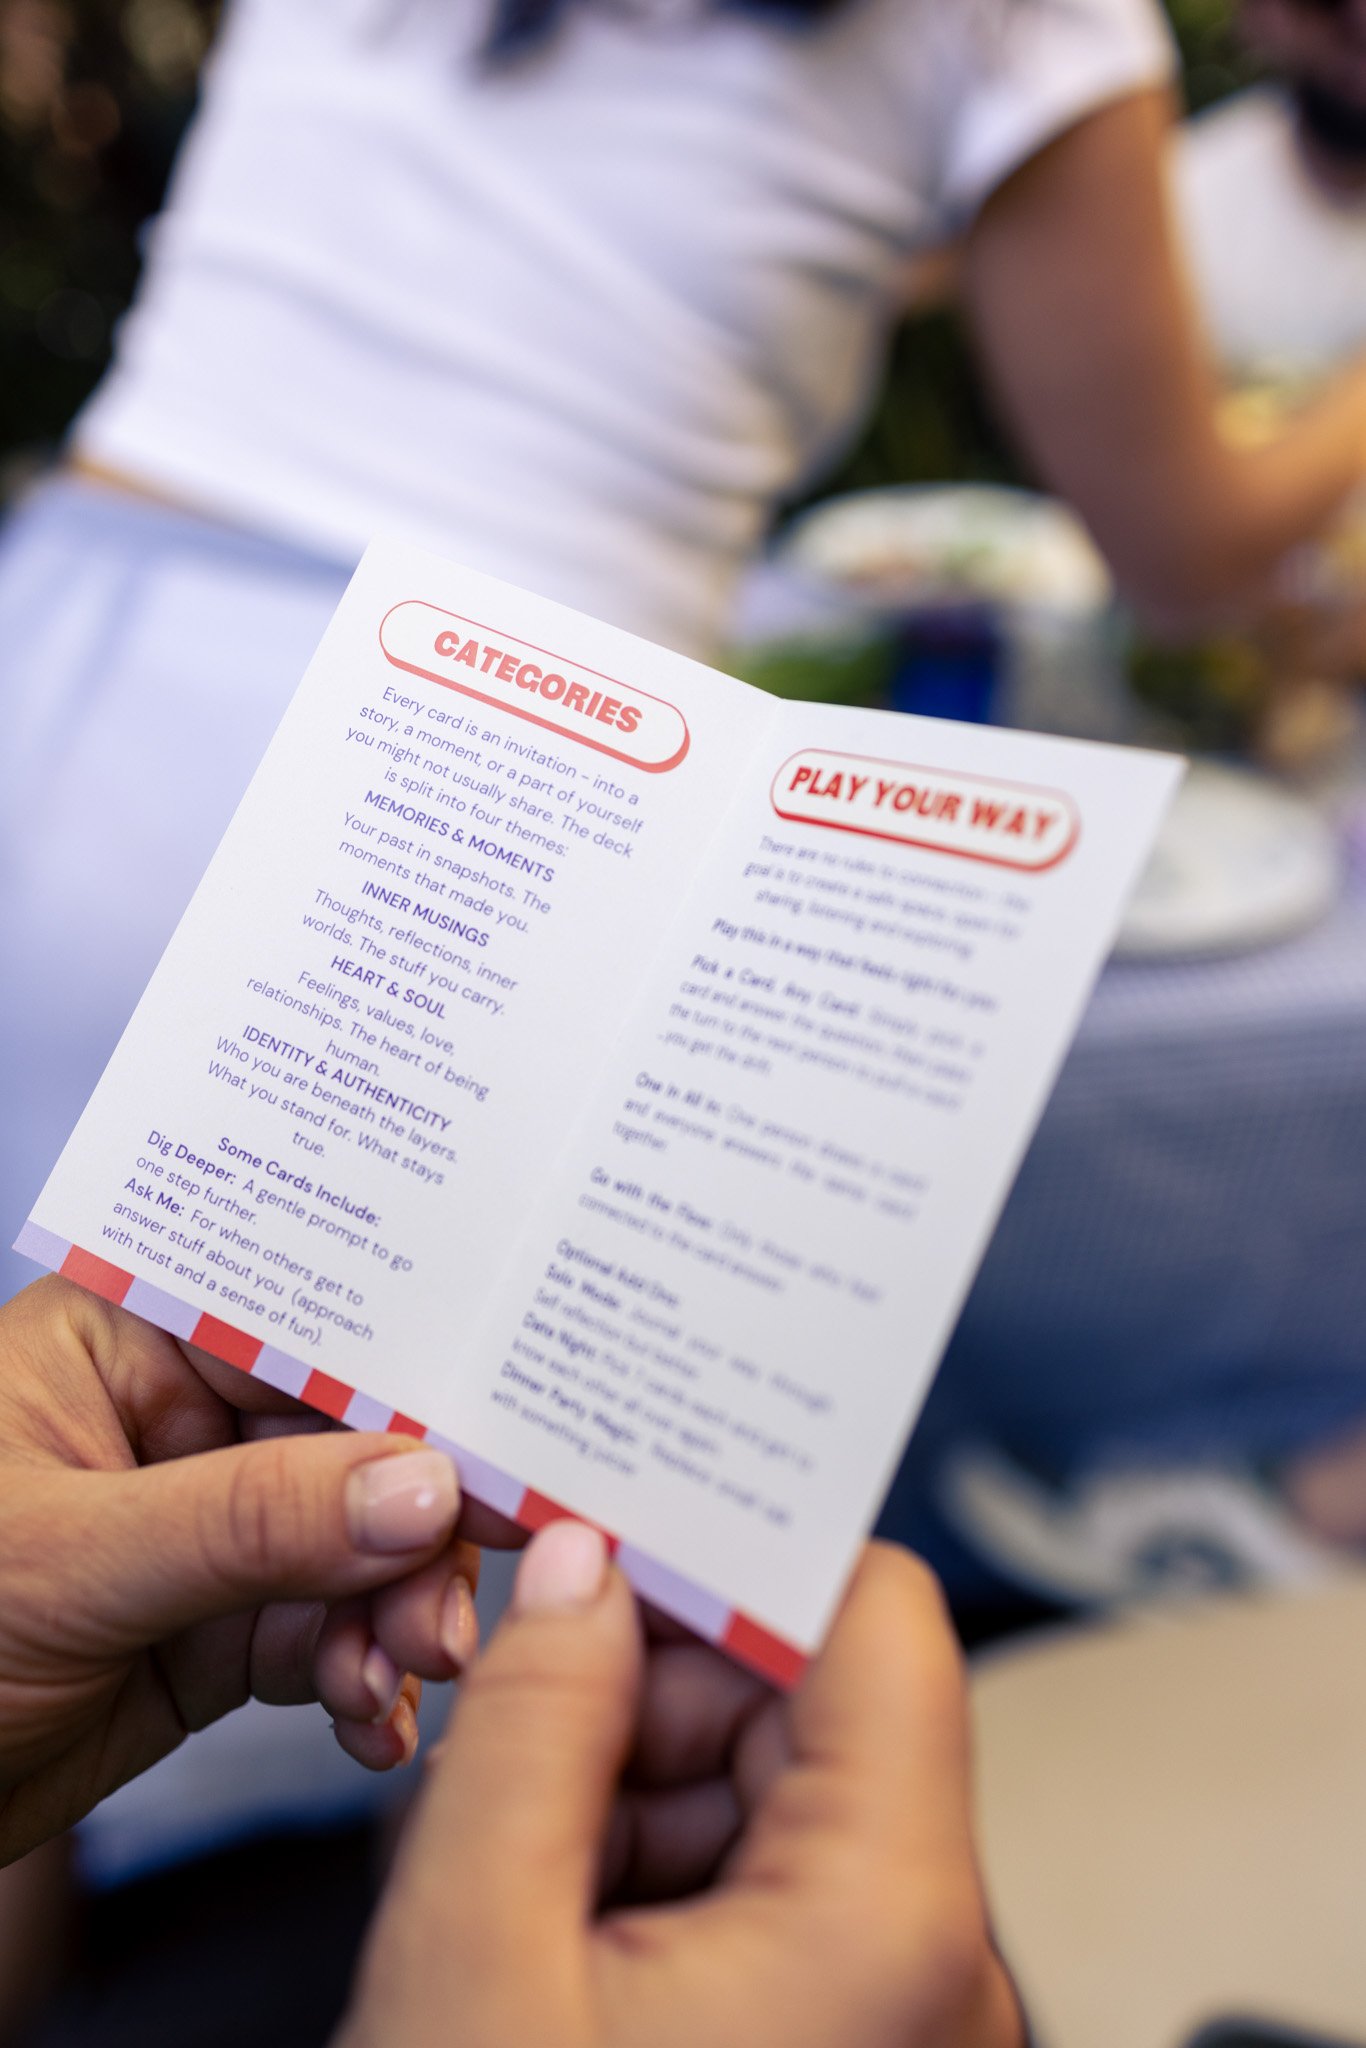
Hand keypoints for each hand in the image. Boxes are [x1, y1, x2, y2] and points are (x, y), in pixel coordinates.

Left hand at [0, 1277, 514, 1862]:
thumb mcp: (70, 1558)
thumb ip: (253, 1520)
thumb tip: (422, 1485)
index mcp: (128, 1341)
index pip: (299, 1329)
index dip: (405, 1377)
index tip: (501, 1436)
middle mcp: (178, 1421)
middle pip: (349, 1445)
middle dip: (413, 1526)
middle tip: (448, 1603)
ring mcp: (204, 1530)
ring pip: (355, 1549)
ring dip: (396, 1615)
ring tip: (401, 1676)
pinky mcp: (216, 1630)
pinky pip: (327, 1635)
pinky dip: (362, 1678)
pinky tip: (370, 1719)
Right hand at [339, 1529, 1023, 2047]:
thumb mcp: (476, 1953)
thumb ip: (532, 1722)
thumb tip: (583, 1565)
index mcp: (891, 1919)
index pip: (876, 1621)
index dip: (746, 1552)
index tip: (620, 1529)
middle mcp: (933, 1962)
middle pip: (812, 1706)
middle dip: (653, 1689)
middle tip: (518, 1714)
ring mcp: (891, 2011)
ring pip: (770, 1789)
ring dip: (632, 1783)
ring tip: (513, 1860)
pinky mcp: (839, 2045)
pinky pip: (757, 1884)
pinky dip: (647, 1868)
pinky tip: (549, 1926)